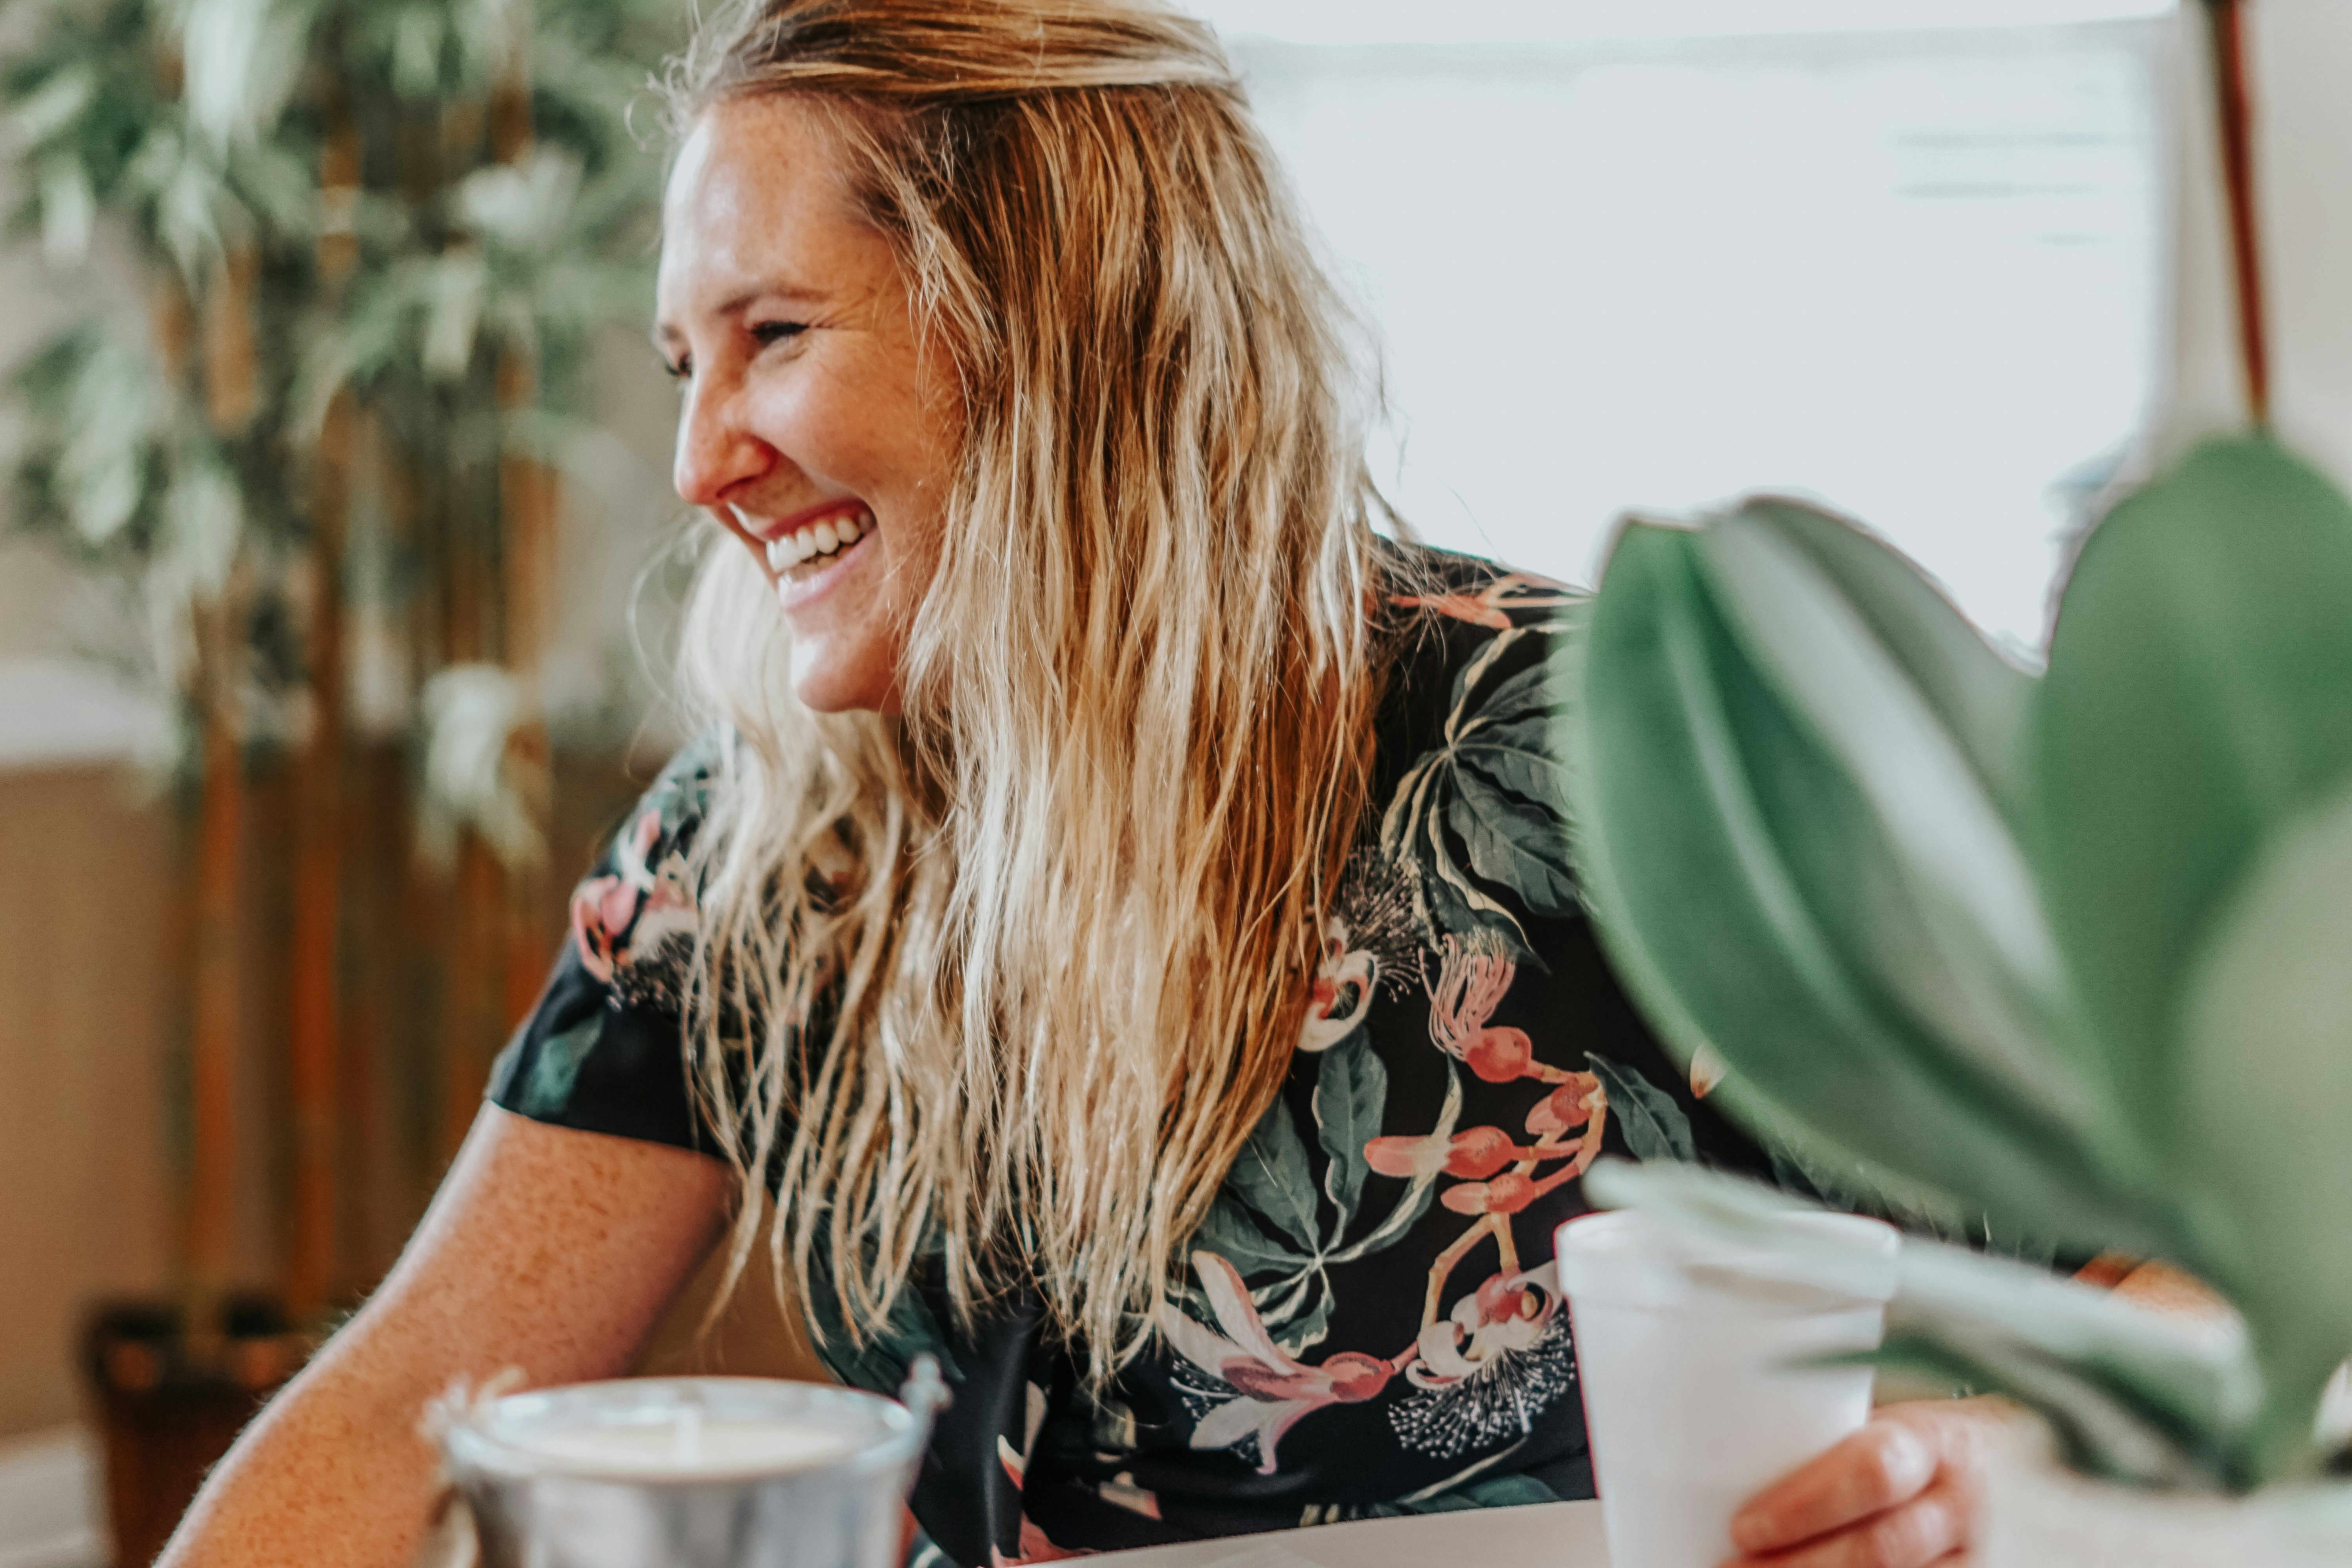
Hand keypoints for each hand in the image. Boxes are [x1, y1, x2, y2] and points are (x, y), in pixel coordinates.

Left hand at [1720, 1398, 2011, 1567]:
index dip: (1804, 1506)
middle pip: (1879, 1549)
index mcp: (1931, 1444)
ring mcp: (1977, 1557)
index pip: (1870, 1473)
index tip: (1744, 1526)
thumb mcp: (1887, 1430)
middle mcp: (1961, 1506)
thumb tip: (1723, 1465)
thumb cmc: (1923, 1445)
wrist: (2013, 1463)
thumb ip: (1829, 1452)